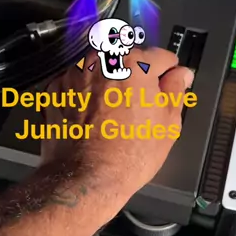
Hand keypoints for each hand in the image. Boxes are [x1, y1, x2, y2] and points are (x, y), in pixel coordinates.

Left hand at [42, 46, 193, 205]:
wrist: (86, 178)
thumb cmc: (129, 154)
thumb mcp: (169, 123)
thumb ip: (176, 90)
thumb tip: (180, 75)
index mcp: (132, 62)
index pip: (161, 57)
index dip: (169, 75)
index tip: (168, 87)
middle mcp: (100, 60)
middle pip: (127, 62)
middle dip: (136, 79)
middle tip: (140, 110)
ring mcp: (73, 74)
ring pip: (102, 72)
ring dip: (109, 86)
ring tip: (114, 119)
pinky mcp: (55, 90)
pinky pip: (79, 86)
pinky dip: (86, 97)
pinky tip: (93, 121)